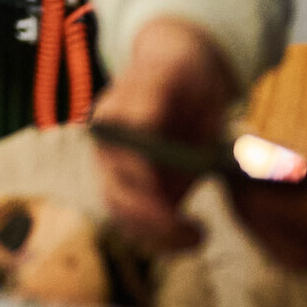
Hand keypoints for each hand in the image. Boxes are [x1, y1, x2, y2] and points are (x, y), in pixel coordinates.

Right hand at [91, 16, 238, 253]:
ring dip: (157, 236)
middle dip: (151, 220)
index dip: (142, 183)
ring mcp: (119, 171)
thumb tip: (142, 123)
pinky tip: (192, 237)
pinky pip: (139, 223)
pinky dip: (162, 238)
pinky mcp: (137, 190)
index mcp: (111, 118)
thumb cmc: (181, 70)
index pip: (119, 158)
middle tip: (195, 232)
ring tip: (198, 238)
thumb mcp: (175, 68)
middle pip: (114, 193)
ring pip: (123, 214)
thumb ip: (155, 91)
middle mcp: (108, 149)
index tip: (172, 204)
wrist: (183, 75)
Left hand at [237, 110, 306, 277]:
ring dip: (255, 226)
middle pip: (292, 248)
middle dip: (252, 215)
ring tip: (234, 188)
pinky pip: (297, 256)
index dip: (268, 197)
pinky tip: (253, 202)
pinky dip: (268, 233)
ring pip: (290, 257)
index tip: (238, 169)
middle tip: (226, 178)